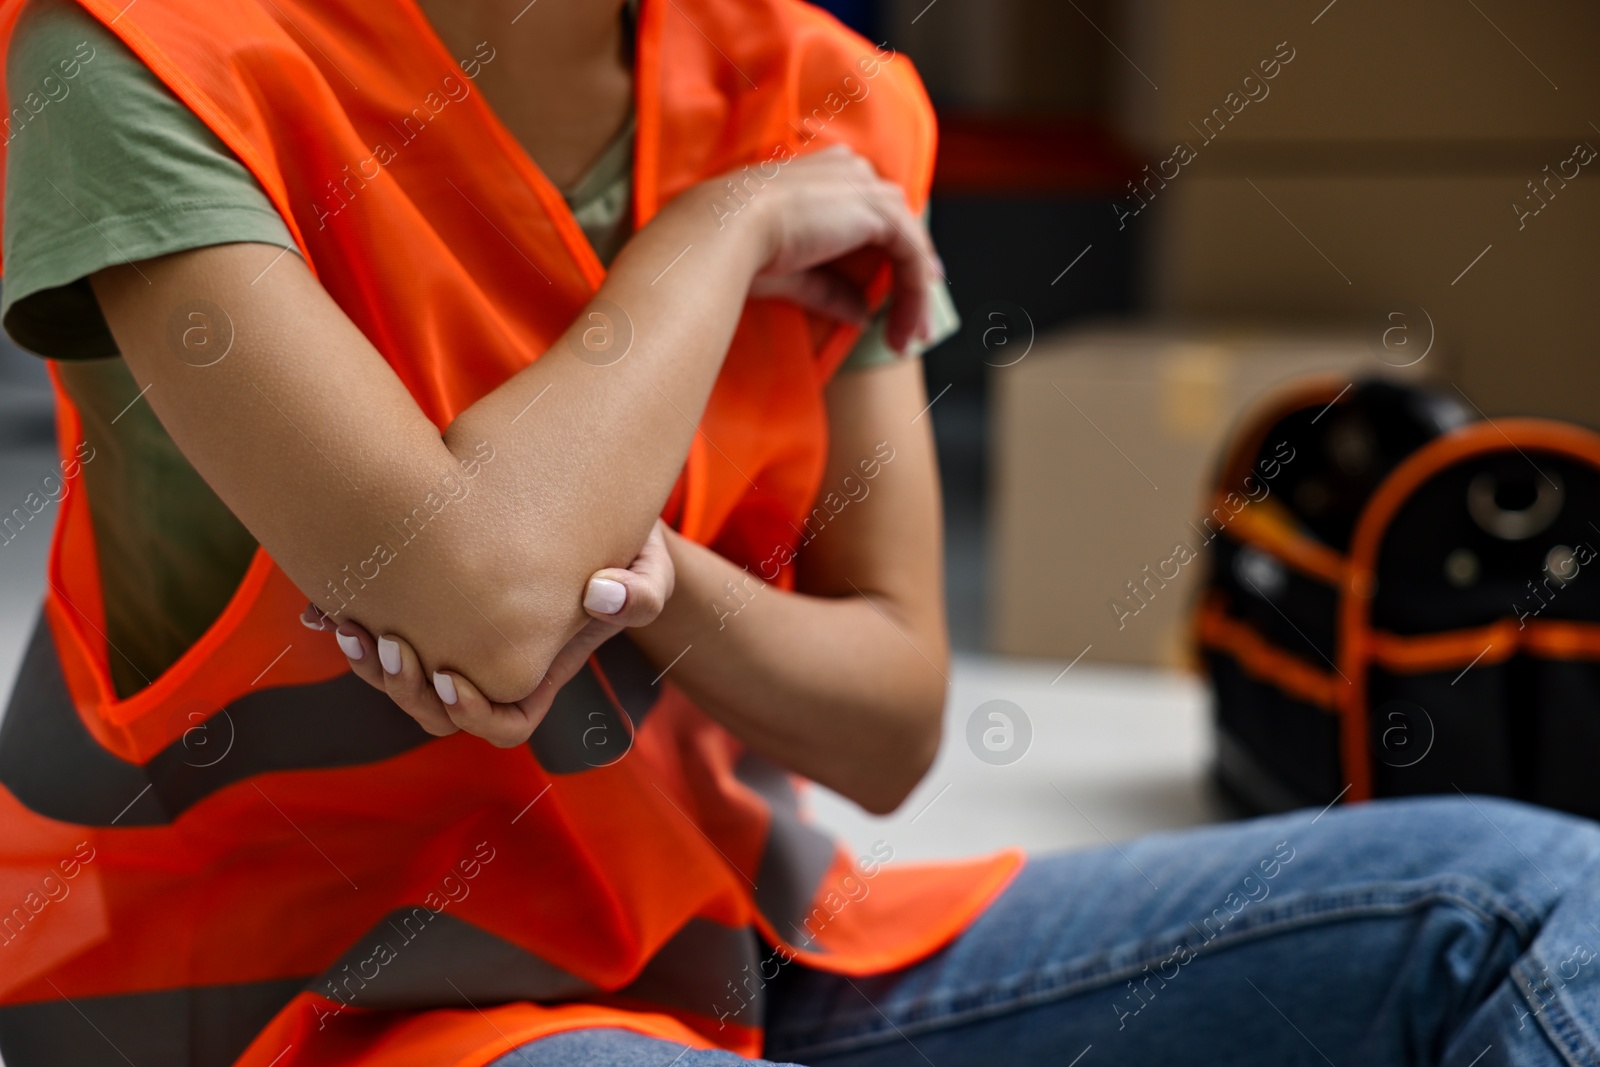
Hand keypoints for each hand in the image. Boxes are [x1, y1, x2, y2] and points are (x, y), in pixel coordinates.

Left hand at [303, 520, 675, 745]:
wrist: (592, 508)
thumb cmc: (627, 549)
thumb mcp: (653, 569)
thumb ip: (642, 592)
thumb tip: (601, 596)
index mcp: (541, 670)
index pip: (505, 724)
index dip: (473, 713)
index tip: (453, 678)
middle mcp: (495, 665)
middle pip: (440, 713)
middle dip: (406, 690)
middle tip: (389, 644)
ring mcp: (460, 639)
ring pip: (403, 680)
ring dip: (370, 663)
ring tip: (353, 625)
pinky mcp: (431, 606)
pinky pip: (383, 632)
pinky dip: (351, 620)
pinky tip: (325, 604)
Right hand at [697, 144, 943, 352]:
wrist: (727, 230)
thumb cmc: (741, 247)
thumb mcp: (794, 273)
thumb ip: (830, 289)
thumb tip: (860, 314)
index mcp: (826, 174)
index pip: (873, 214)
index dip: (892, 255)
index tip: (900, 295)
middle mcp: (850, 171)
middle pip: (899, 227)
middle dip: (912, 278)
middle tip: (916, 326)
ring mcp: (865, 186)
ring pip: (909, 243)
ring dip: (915, 294)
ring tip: (911, 337)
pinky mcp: (878, 210)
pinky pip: (912, 255)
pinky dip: (914, 293)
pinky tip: (908, 325)